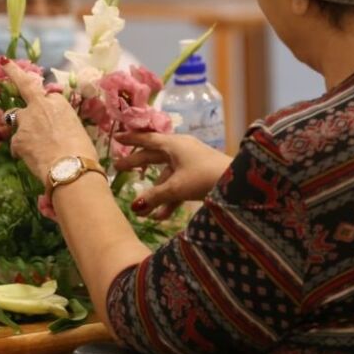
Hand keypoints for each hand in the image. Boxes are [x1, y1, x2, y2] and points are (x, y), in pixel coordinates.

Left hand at [3, 61, 98, 183]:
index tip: (43, 100)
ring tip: (31, 144)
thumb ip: (63, 123)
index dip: (46, 102)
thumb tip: (59, 131)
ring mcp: (26, 121)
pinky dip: (21, 150)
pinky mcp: (17, 139)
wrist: (71, 169)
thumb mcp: (77, 131)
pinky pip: (15, 143)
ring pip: (14, 117)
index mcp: (59, 103)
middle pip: (24, 87)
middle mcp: (40, 106)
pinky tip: (31, 160)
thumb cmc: (83, 153)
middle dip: (14, 72)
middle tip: (5, 63)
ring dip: (19, 125)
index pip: (48, 95)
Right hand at [114, 132, 231, 218]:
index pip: (147, 139)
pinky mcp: (199, 175)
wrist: (237, 182)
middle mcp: (181, 149)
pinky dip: (170, 197)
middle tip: (118, 168)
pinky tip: (161, 216)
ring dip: (155, 192)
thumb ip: (154, 196)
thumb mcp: (175, 187)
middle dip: (137, 164)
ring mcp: (191, 162)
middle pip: (154, 156)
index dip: (131, 139)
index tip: (116, 137)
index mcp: (174, 144)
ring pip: (167, 175)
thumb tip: (134, 206)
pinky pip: (179, 184)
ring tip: (142, 210)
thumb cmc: (204, 177)